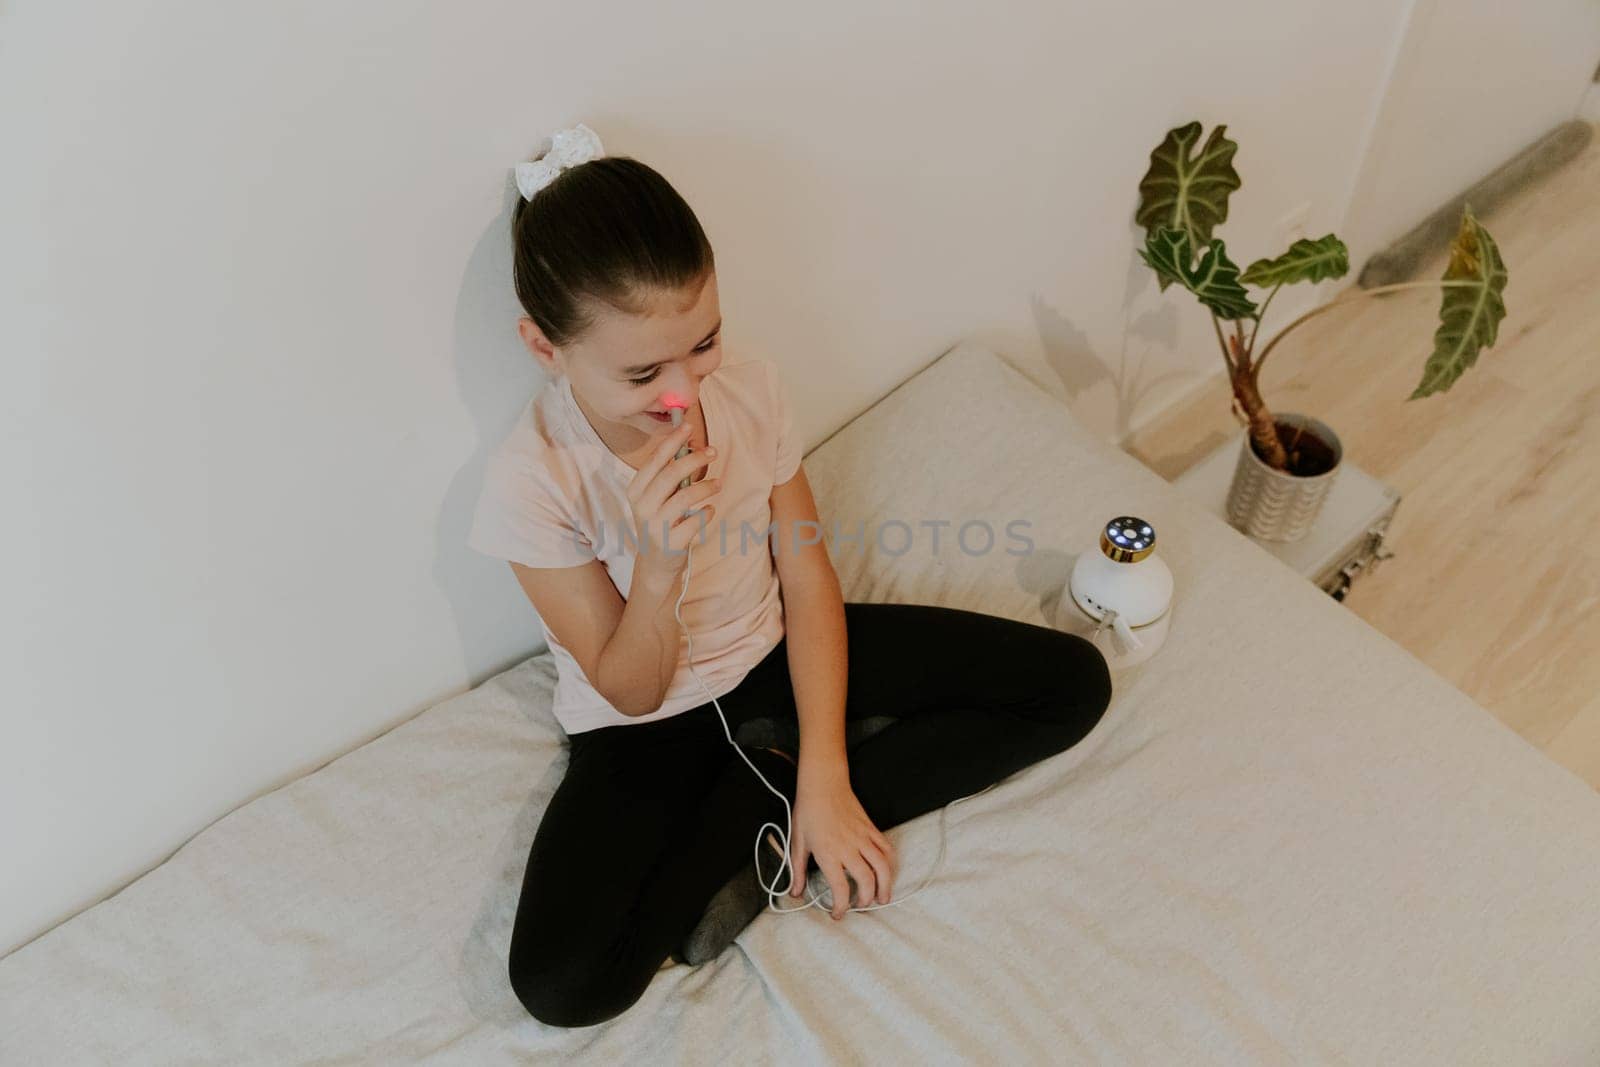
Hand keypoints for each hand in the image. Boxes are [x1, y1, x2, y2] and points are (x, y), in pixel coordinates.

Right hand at [625, 423, 718, 586]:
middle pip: (672, 474)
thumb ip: (669, 475)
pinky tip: (709, 510)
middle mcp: (643, 507)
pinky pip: (697, 520)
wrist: (655, 564)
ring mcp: (656, 526)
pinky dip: (707, 512)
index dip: (673, 441)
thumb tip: (692, 445)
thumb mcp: (655, 498)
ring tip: (718, 484)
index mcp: (636, 491)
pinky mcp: (672, 543)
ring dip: (707, 486)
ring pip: (686, 496)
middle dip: (695, 459)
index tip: (689, 426)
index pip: (655, 460)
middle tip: (713, 452)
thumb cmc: (659, 522)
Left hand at [789, 768, 896, 919]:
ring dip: (885, 885)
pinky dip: (889, 864)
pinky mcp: (871, 829)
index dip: (841, 907)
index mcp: (828, 853)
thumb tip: (794, 892)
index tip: (837, 914)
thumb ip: (796, 870)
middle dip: (866, 900)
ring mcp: (862, 837)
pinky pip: (886, 849)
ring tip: (883, 898)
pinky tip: (886, 872)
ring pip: (883, 867)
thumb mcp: (797, 842)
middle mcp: (848, 848)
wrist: (823, 784)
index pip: (840, 889)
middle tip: (861, 906)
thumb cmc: (808, 811)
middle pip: (866, 881)